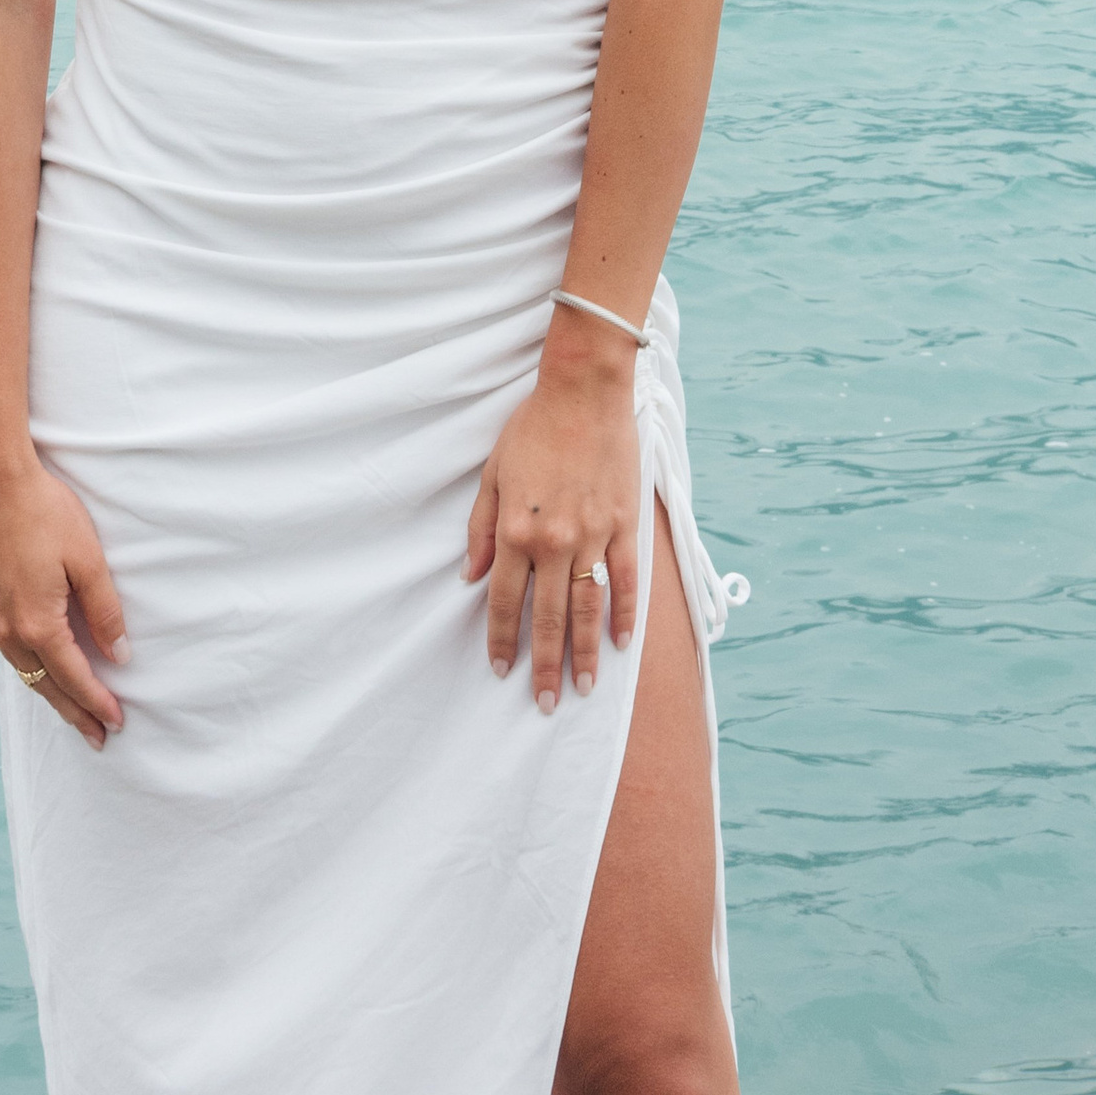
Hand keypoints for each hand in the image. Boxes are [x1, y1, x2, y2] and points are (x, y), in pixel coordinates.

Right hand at [0, 444, 128, 746]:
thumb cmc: (45, 512)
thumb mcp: (87, 558)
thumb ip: (105, 610)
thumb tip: (120, 655)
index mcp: (37, 623)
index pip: (74, 678)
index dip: (97, 702)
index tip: (117, 723)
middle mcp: (7, 629)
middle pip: (45, 686)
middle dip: (73, 713)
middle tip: (97, 738)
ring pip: (23, 670)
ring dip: (50, 693)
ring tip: (72, 711)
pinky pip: (7, 649)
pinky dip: (29, 667)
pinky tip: (39, 667)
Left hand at [465, 330, 638, 709]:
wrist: (583, 391)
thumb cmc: (533, 428)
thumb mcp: (493, 475)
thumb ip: (481, 530)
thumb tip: (470, 577)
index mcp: (517, 531)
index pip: (506, 601)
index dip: (502, 640)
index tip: (501, 671)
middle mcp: (554, 542)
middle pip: (548, 618)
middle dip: (544, 666)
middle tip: (545, 703)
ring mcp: (593, 535)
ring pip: (588, 609)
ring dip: (586, 654)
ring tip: (583, 689)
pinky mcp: (624, 525)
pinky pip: (625, 580)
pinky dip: (624, 614)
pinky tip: (622, 644)